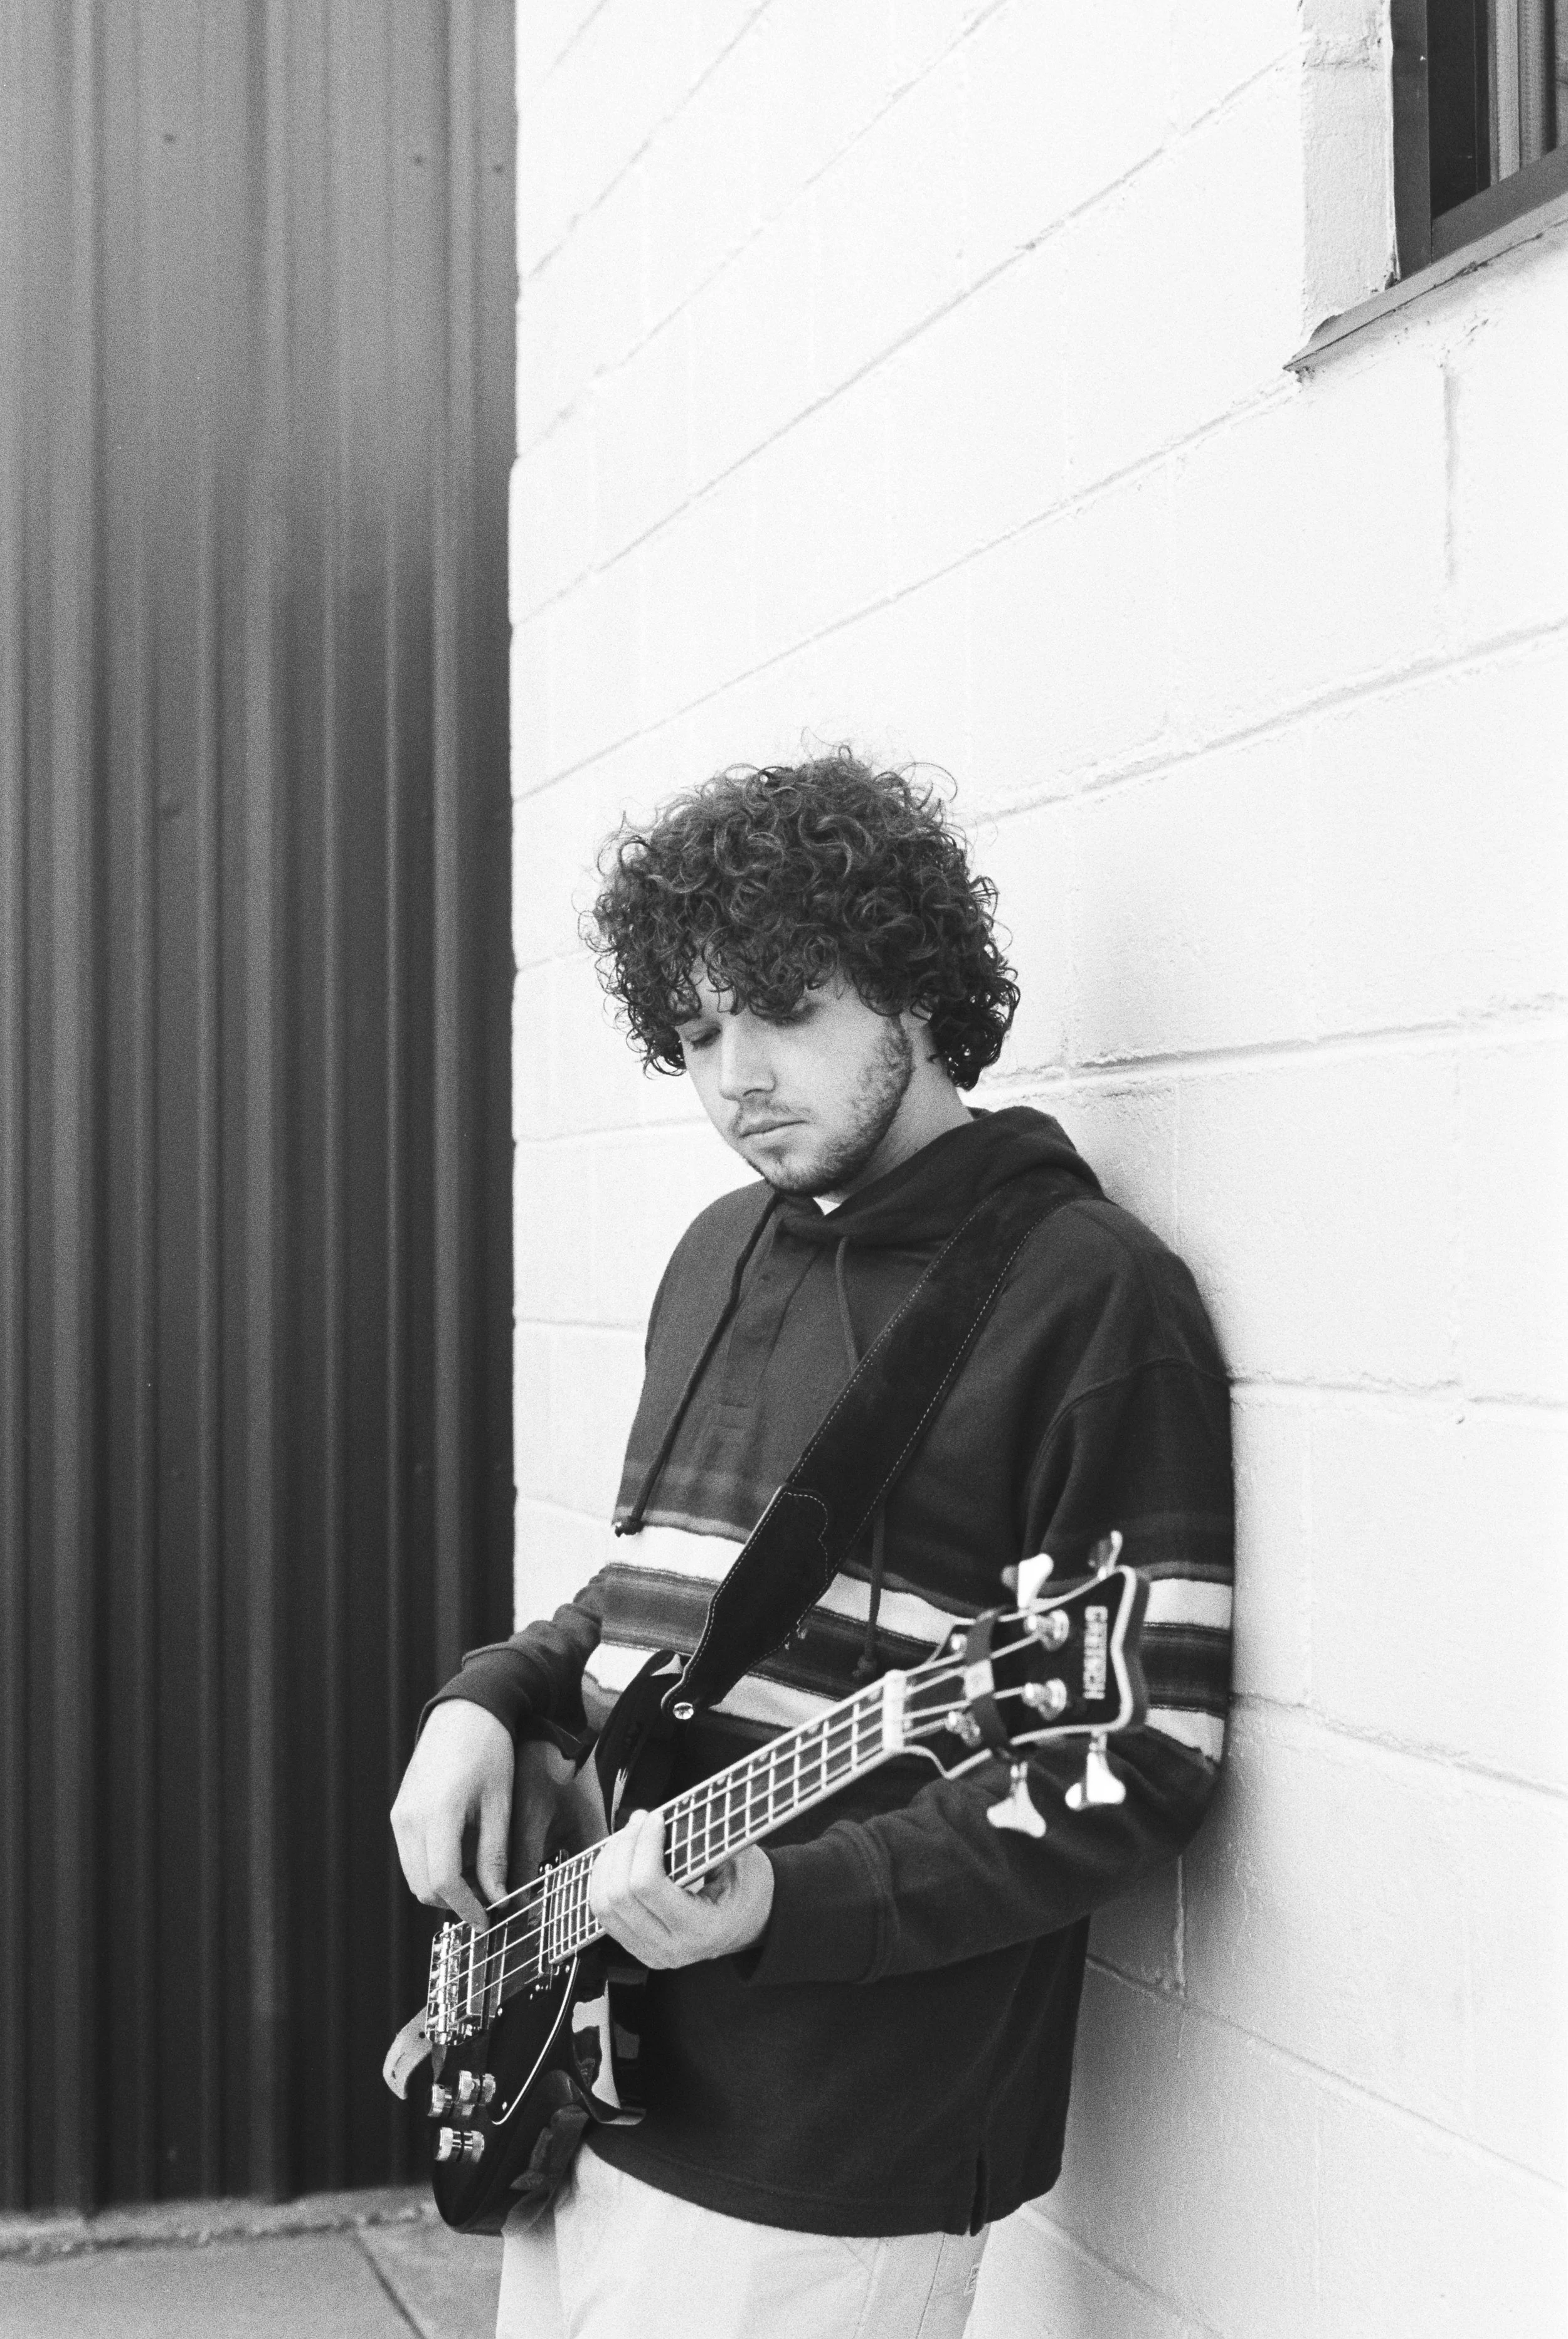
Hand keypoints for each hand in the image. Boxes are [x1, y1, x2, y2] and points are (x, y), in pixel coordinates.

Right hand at [390, 1699, 512, 1930]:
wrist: (465, 1711)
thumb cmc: (489, 1751)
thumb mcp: (500, 1804)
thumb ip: (495, 1854)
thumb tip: (499, 1897)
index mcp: (437, 1814)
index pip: (443, 1882)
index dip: (466, 1907)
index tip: (487, 1920)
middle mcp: (409, 1819)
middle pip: (424, 1887)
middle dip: (456, 1901)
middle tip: (488, 1899)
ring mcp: (400, 1815)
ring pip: (415, 1875)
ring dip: (444, 1886)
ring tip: (479, 1874)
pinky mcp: (399, 1811)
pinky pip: (412, 1855)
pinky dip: (434, 1866)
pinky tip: (462, 1853)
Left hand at [588, 1809, 773, 1968]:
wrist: (752, 1922)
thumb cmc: (750, 1889)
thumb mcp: (742, 1862)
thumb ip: (711, 1841)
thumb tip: (681, 1813)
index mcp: (701, 1929)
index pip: (649, 1887)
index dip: (644, 1845)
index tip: (656, 1818)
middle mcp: (671, 1949)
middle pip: (619, 1896)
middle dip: (624, 1848)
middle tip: (640, 1820)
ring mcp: (651, 1953)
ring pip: (604, 1907)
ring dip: (609, 1863)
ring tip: (626, 1835)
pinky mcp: (638, 1947)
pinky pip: (603, 1915)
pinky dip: (603, 1881)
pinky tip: (617, 1856)